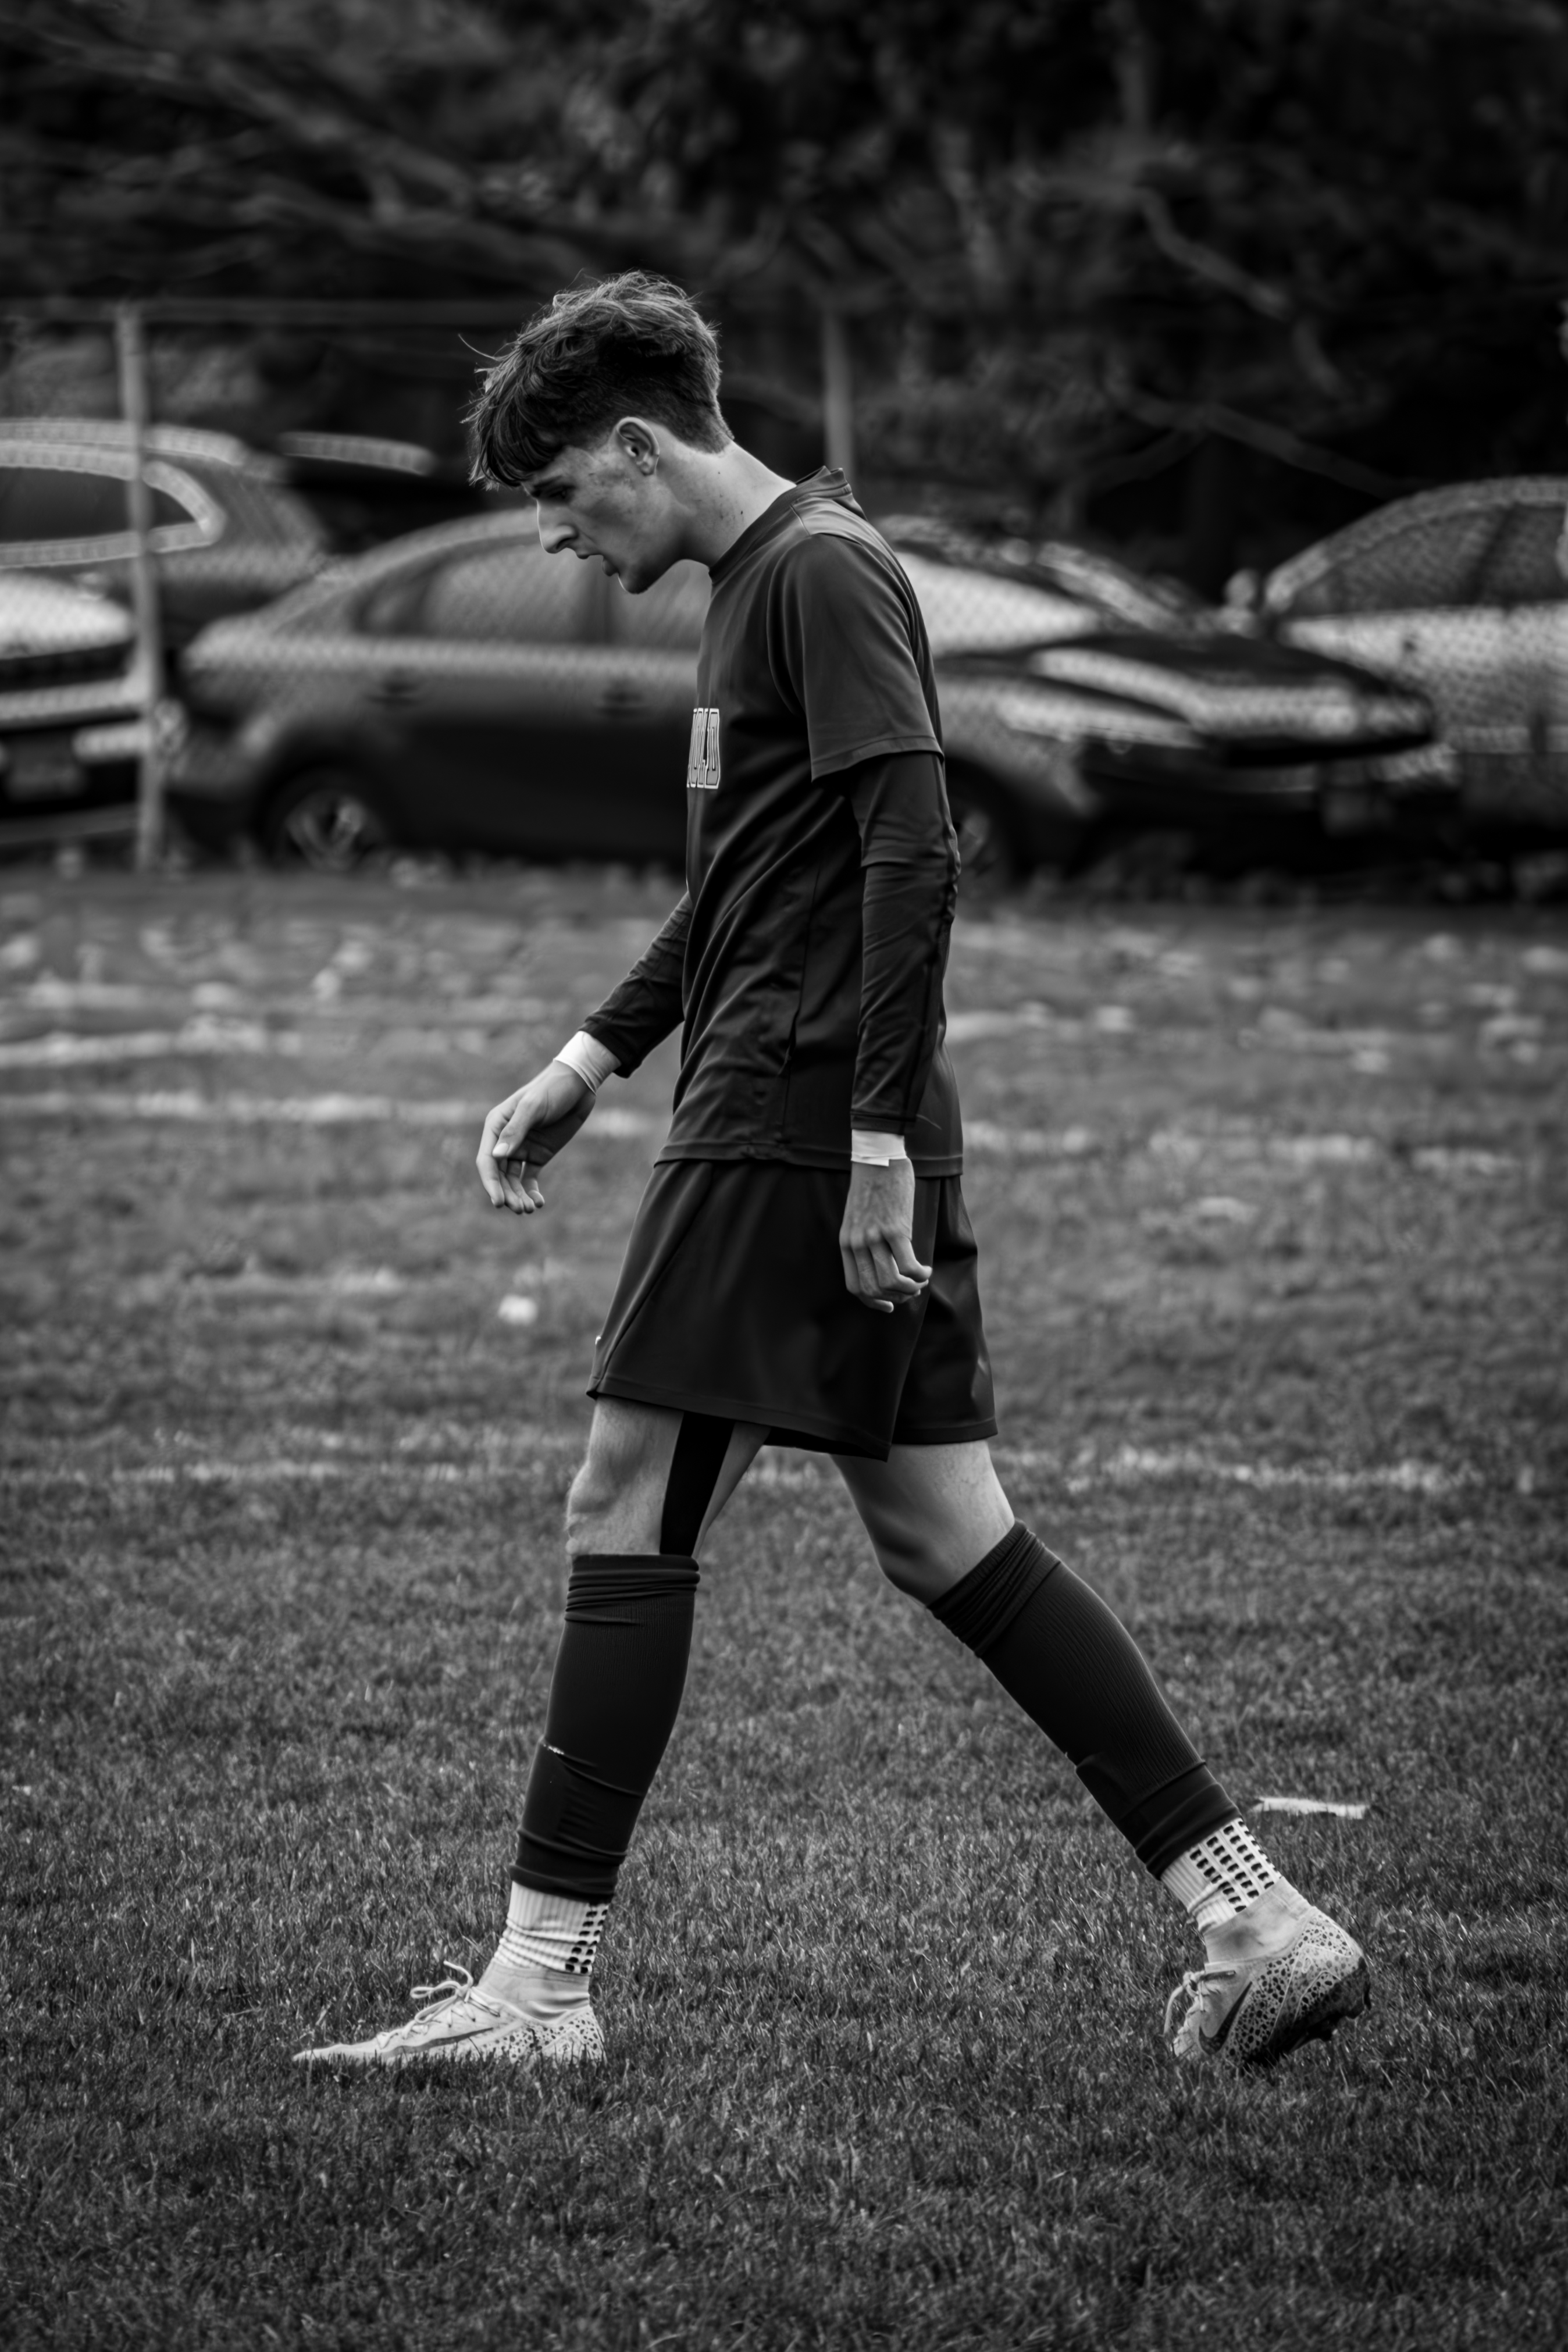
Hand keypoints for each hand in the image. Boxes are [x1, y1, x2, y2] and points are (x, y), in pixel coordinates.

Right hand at [476, 1061, 595, 1214]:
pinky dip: (532, 1192)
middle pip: (499, 1175)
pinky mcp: (538, 1155)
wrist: (580, 1084)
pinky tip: (540, 1202)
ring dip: (519, 1196)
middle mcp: (505, 1140)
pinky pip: (530, 1178)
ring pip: (513, 1180)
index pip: (486, 1160)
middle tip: (520, 1209)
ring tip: (530, 1209)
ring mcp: (522, 1148)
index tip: (499, 1202)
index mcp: (496, 1126)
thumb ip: (515, 1131)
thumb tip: (496, 1157)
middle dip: (507, 1194)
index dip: (490, 1183)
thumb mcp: (534, 1107)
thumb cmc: (553, 1089)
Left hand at [839, 1158, 931, 1314]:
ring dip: (910, 1289)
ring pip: (891, 1282)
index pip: (855, 1286)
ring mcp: (875, 1237)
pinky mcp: (895, 1229)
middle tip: (911, 1291)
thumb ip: (865, 1242)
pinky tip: (926, 1270)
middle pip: (873, 1289)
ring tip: (920, 1282)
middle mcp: (857, 1243)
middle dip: (895, 1298)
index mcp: (846, 1243)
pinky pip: (908, 1266)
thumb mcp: (858, 1218)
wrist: (878, 1158)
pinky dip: (920, 1275)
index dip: (873, 1302)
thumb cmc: (872, 1187)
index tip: (889, 1305)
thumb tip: (886, 1265)